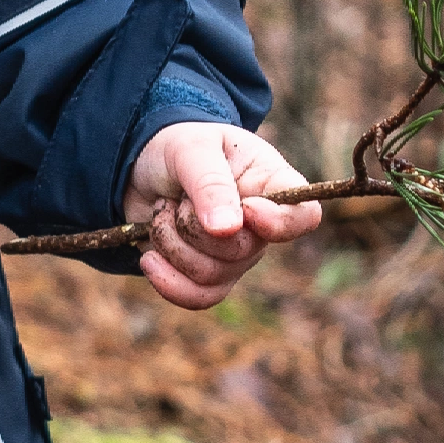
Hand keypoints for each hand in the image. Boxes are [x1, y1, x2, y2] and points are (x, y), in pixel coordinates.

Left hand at [120, 122, 320, 311]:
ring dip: (172, 243)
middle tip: (178, 198)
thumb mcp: (191, 149)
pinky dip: (168, 281)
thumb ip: (210, 184)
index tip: (246, 210)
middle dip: (195, 226)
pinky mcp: (205, 273)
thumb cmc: (177, 146)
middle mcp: (260, 226)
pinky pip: (198, 296)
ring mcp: (235, 254)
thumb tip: (228, 230)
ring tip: (162, 212)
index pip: (303, 216)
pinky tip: (149, 258)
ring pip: (213, 274)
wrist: (140, 166)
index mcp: (271, 184)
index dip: (279, 223)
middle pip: (243, 251)